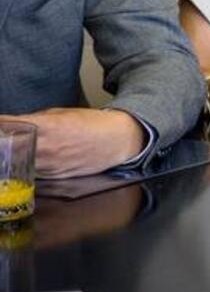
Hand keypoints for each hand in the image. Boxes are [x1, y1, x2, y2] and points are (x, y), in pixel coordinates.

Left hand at [2, 107, 146, 176]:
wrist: (116, 140)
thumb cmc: (92, 123)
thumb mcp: (62, 113)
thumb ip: (37, 120)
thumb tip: (14, 124)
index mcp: (48, 126)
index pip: (11, 126)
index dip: (1, 124)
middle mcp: (46, 148)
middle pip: (8, 150)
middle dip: (2, 145)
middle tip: (2, 142)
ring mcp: (49, 165)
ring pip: (16, 165)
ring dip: (9, 159)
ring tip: (8, 154)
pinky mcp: (53, 177)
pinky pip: (30, 174)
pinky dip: (22, 169)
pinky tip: (22, 164)